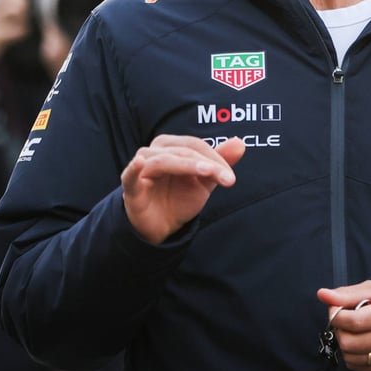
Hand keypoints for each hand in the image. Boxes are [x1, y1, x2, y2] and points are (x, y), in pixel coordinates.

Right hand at [121, 135, 245, 244]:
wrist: (161, 227)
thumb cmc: (179, 199)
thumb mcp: (204, 182)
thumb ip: (220, 162)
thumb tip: (240, 143)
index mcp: (170, 147)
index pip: (195, 145)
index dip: (216, 158)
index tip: (230, 178)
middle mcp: (154, 152)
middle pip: (182, 151)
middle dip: (207, 163)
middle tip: (227, 179)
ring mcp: (141, 169)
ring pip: (164, 160)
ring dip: (187, 165)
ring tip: (207, 172)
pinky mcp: (131, 187)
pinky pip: (131, 175)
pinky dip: (134, 168)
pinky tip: (141, 163)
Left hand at [317, 281, 370, 370]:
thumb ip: (347, 293)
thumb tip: (323, 295)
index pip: (353, 321)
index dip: (336, 315)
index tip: (335, 309)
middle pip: (349, 342)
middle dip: (339, 330)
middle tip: (344, 321)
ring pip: (352, 357)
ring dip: (345, 344)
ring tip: (354, 331)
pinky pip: (361, 367)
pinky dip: (354, 356)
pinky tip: (360, 342)